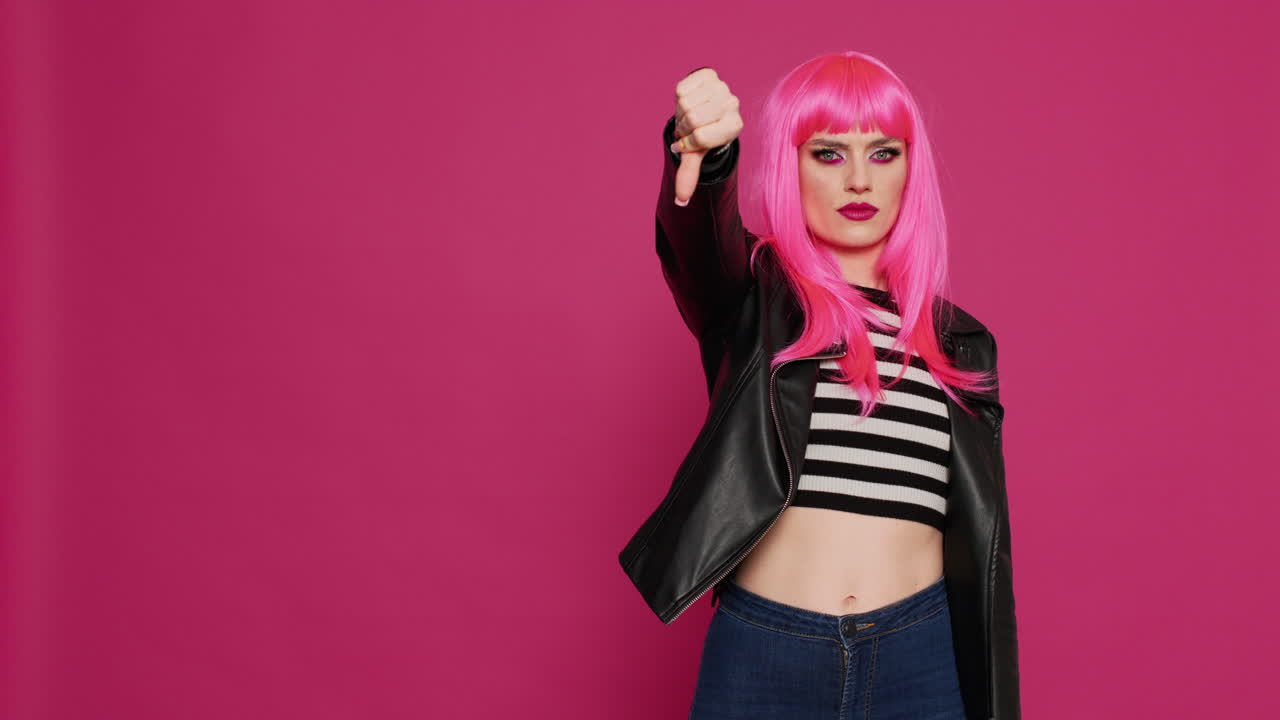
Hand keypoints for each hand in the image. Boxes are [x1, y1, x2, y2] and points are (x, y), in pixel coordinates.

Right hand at [670, 67, 742, 205]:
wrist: (707, 109)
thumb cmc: (703, 134)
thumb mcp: (697, 155)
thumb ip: (689, 175)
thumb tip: (680, 201)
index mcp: (735, 126)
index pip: (702, 137)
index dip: (688, 143)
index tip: (687, 143)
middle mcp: (733, 104)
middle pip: (692, 118)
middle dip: (683, 128)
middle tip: (688, 128)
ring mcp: (722, 87)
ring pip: (685, 103)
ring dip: (680, 112)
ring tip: (688, 115)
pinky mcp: (709, 74)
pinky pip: (682, 88)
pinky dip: (679, 97)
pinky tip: (688, 100)